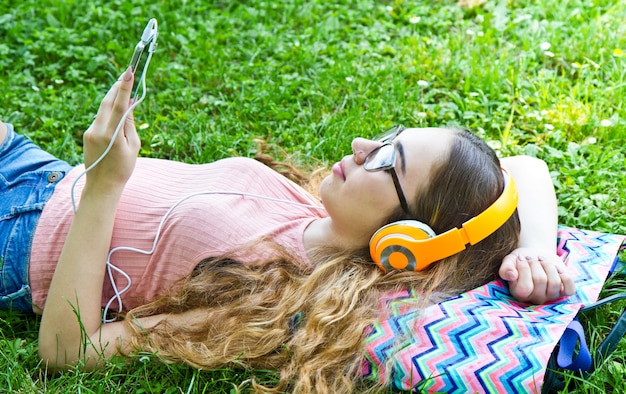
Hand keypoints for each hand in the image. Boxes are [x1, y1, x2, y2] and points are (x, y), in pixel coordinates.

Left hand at [82, 67, 139, 192]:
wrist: (102, 185)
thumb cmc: (123, 168)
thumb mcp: (133, 145)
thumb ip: (129, 123)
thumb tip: (129, 103)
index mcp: (112, 135)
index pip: (119, 105)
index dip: (124, 87)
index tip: (129, 72)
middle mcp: (98, 130)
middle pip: (108, 102)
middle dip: (117, 87)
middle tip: (126, 75)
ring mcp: (90, 132)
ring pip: (103, 109)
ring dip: (113, 98)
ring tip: (124, 90)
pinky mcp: (87, 134)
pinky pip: (100, 117)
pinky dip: (109, 111)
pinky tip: (116, 111)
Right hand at [499, 247, 575, 303]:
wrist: (534, 255)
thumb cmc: (520, 260)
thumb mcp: (509, 261)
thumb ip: (505, 269)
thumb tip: (511, 275)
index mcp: (519, 294)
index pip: (524, 287)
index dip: (523, 269)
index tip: (520, 258)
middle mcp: (536, 298)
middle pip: (540, 281)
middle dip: (535, 264)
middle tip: (531, 257)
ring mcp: (551, 296)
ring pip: (555, 283)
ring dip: (548, 265)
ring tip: (542, 259)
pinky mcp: (564, 291)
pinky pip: (570, 289)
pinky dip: (565, 276)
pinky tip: (556, 268)